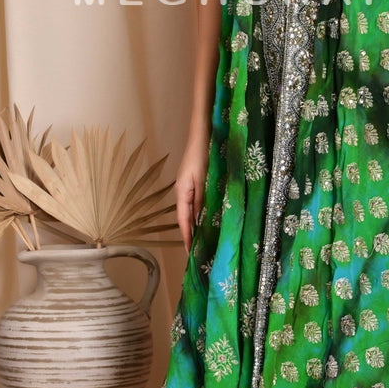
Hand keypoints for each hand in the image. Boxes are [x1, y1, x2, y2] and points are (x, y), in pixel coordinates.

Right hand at [173, 130, 208, 251]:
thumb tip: (201, 219)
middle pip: (185, 218)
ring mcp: (188, 187)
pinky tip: (206, 220)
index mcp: (182, 192)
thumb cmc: (202, 155)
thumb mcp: (203, 179)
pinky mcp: (195, 183)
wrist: (202, 135)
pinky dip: (199, 214)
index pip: (183, 220)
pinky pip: (195, 203)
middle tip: (197, 252)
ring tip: (202, 241)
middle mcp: (183, 192)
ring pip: (191, 211)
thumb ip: (202, 199)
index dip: (187, 236)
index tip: (190, 252)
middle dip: (190, 234)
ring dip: (195, 225)